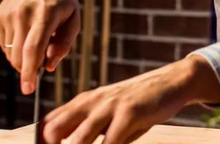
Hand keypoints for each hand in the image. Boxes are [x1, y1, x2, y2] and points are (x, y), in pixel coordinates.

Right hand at [0, 0, 80, 93]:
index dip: (30, 71)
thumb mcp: (73, 18)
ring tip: (36, 39)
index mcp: (46, 13)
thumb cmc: (60, 0)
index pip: (33, 48)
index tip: (28, 89)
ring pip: (11, 53)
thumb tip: (49, 67)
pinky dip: (15, 47)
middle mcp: (24, 13)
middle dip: (28, 69)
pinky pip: (4, 45)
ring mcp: (8, 14)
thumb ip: (64, 44)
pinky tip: (25, 33)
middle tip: (40, 63)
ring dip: (23, 58)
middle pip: (19, 55)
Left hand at [41, 56, 219, 143]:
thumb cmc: (140, 104)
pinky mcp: (128, 113)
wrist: (172, 82)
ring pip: (78, 140)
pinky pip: (110, 143)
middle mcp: (90, 102)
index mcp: (82, 103)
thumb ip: (91, 132)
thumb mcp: (110, 115)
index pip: (47, 125)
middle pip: (52, 131)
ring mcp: (108, 106)